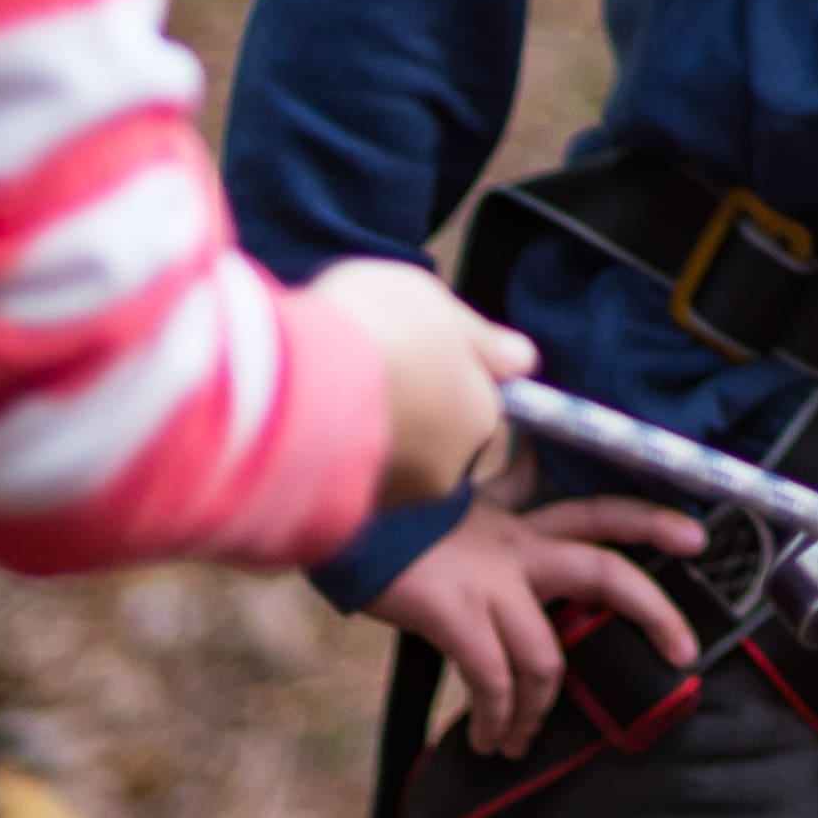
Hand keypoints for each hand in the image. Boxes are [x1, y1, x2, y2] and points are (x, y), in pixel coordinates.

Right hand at [309, 255, 534, 506]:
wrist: (295, 386)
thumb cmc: (374, 330)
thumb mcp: (437, 305)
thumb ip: (480, 338)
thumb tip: (522, 360)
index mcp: (481, 413)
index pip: (476, 399)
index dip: (443, 371)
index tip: (409, 350)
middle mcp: (448, 468)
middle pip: (434, 435)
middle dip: (408, 410)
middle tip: (364, 371)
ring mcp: (394, 496)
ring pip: (390, 460)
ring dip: (369, 435)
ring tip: (324, 396)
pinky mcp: (345, 512)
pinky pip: (348, 478)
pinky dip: (334, 458)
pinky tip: (302, 428)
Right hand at [364, 491, 710, 754]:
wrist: (338, 515)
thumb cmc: (394, 517)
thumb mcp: (458, 500)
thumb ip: (501, 491)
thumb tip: (527, 462)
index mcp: (521, 521)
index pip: (599, 512)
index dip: (651, 521)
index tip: (697, 539)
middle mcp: (517, 546)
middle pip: (605, 573)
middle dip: (654, 612)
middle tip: (683, 652)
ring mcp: (488, 580)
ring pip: (546, 654)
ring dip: (539, 710)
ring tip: (519, 741)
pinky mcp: (452, 611)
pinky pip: (493, 678)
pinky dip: (498, 716)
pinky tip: (486, 739)